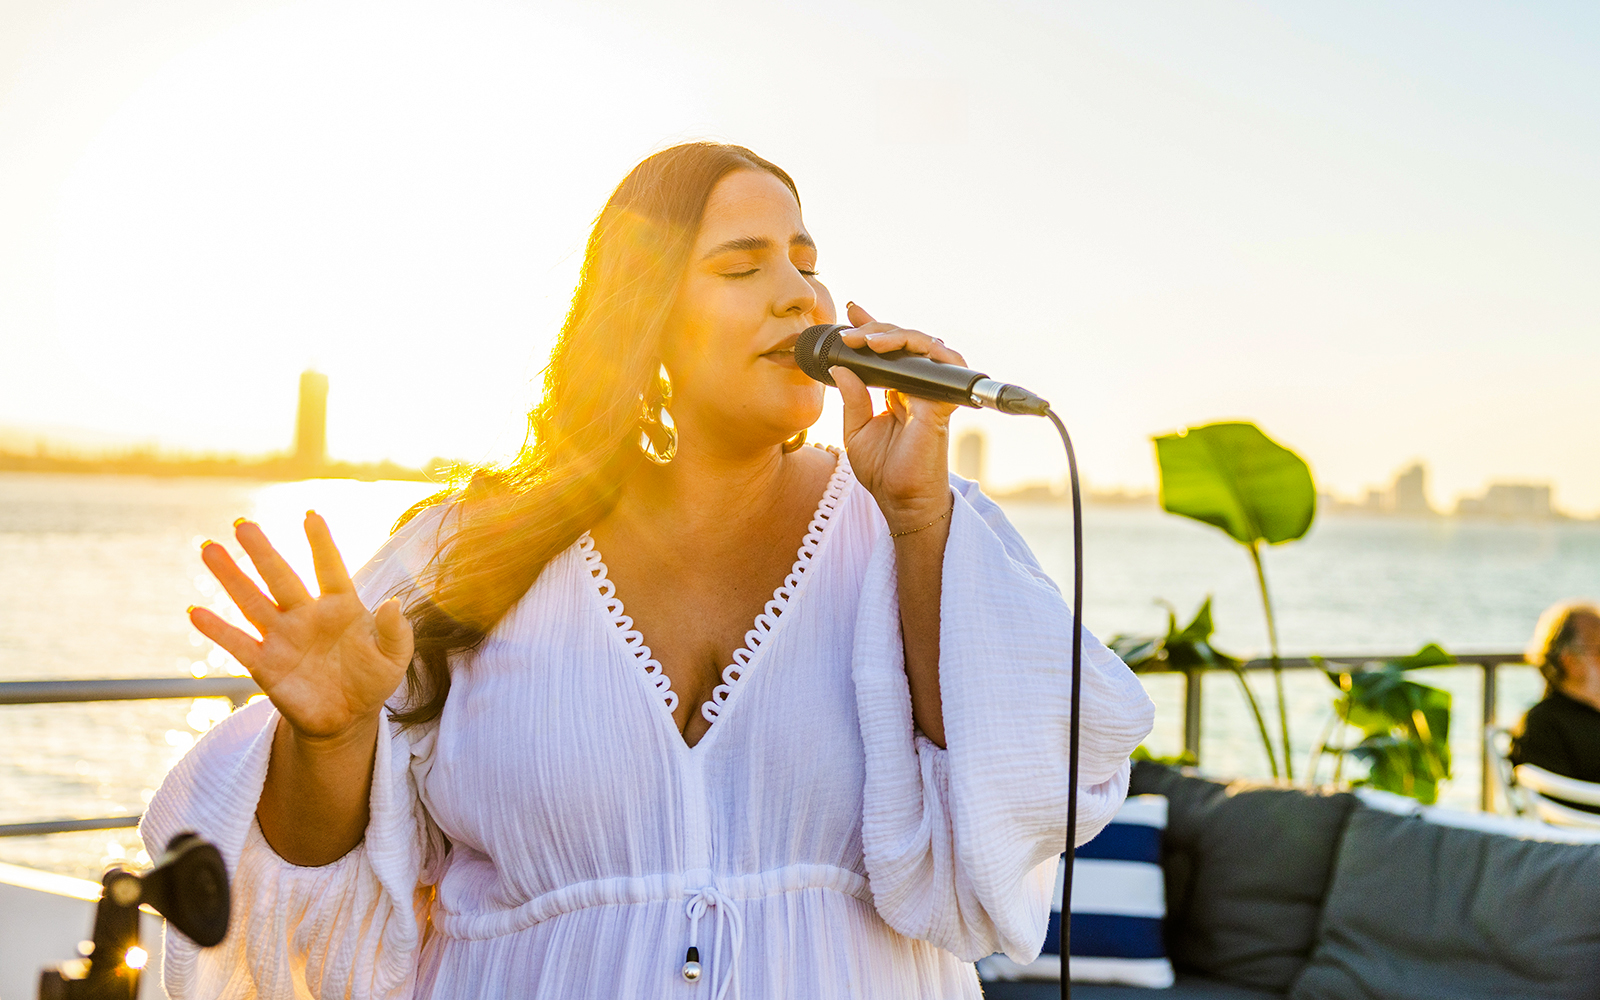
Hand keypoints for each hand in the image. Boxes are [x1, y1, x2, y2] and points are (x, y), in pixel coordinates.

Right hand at [189, 512, 412, 740]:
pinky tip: (196, 613)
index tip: (311, 515)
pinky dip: (217, 630)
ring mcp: (283, 638)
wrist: (348, 718)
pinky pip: (238, 644)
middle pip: (281, 578)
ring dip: (231, 578)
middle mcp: (306, 615)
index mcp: (341, 606)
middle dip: (262, 552)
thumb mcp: (395, 657)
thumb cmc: (373, 678)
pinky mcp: (265, 665)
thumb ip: (396, 630)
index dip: (321, 544)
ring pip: (252, 602)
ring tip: (209, 549)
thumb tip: (393, 603)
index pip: (330, 569)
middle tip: (242, 524)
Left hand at [832, 302, 962, 531]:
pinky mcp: (942, 402)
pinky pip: (945, 364)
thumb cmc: (882, 470)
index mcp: (898, 390)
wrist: (900, 500)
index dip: (873, 326)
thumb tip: (841, 367)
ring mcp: (932, 392)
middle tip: (850, 333)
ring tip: (866, 340)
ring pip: (923, 344)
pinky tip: (894, 346)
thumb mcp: (856, 430)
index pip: (889, 351)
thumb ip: (852, 398)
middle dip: (877, 329)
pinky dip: (923, 348)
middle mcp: (917, 387)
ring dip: (895, 335)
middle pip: (905, 341)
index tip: (852, 310)